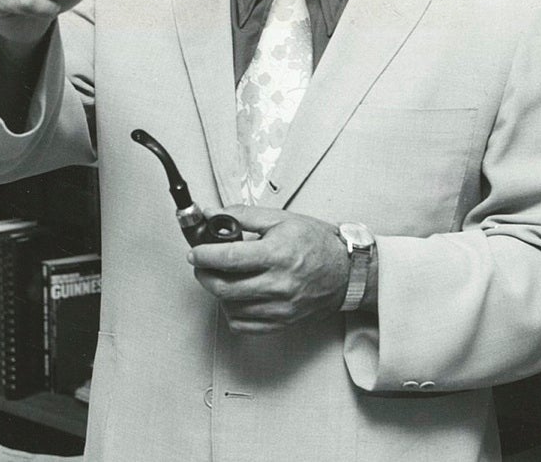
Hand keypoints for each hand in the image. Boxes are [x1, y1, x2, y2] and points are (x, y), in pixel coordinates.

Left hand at [188, 206, 349, 333]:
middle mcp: (278, 284)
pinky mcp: (282, 322)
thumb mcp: (281, 218)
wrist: (345, 271)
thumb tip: (212, 214)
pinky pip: (244, 326)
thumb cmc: (316, 242)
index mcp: (277, 254)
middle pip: (224, 287)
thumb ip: (244, 215)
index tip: (195, 252)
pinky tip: (235, 297)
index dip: (204, 255)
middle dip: (204, 275)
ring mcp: (280, 307)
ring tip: (222, 277)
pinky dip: (232, 312)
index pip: (228, 258)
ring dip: (218, 292)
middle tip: (201, 264)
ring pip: (231, 307)